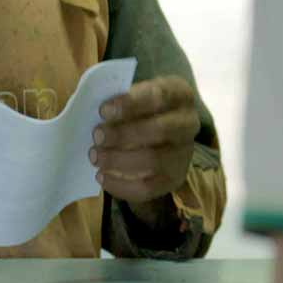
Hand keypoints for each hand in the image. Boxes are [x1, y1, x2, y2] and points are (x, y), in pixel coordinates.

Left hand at [89, 76, 198, 224]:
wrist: (165, 133)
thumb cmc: (142, 108)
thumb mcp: (136, 94)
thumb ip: (120, 101)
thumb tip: (95, 114)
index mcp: (178, 94)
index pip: (158, 97)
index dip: (130, 104)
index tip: (103, 110)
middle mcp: (188, 124)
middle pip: (159, 130)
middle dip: (123, 134)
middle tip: (96, 136)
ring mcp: (183, 154)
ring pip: (153, 160)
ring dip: (118, 160)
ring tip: (95, 157)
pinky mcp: (174, 179)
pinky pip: (148, 188)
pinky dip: (121, 185)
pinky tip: (101, 176)